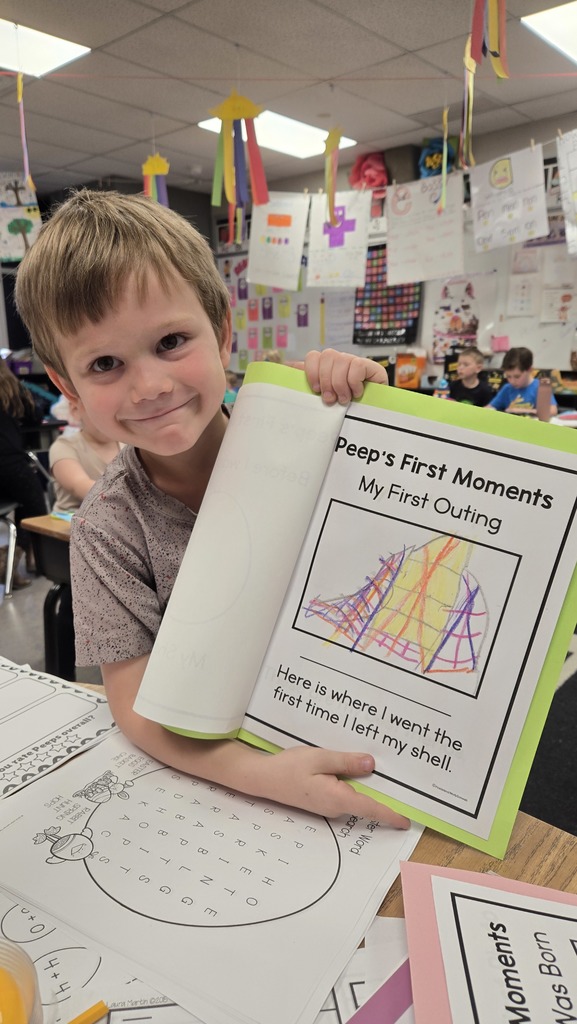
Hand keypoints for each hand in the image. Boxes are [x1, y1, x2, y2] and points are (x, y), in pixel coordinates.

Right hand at [261, 746, 409, 827]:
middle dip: (383, 795)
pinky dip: (354, 785)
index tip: (406, 821)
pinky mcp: (323, 800)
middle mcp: (335, 806)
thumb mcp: (320, 757)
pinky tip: (355, 771)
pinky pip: (345, 794)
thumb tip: (371, 765)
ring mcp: (329, 806)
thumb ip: (347, 762)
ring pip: (356, 797)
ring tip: (380, 770)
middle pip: (366, 803)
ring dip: (368, 788)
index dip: (390, 814)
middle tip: (399, 781)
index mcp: (337, 797)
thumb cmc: (289, 767)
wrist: (263, 777)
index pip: (370, 808)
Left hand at [293, 349, 388, 405]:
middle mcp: (341, 361)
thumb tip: (286, 368)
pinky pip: (357, 365)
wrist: (373, 419)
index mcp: (327, 367)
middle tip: (330, 399)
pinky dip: (354, 381)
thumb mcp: (324, 398)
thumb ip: (309, 385)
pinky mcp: (371, 367)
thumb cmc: (345, 410)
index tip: (315, 390)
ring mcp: (356, 362)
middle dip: (326, 380)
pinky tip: (357, 393)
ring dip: (340, 383)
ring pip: (342, 359)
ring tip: (344, 399)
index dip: (312, 371)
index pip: (313, 355)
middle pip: (327, 355)